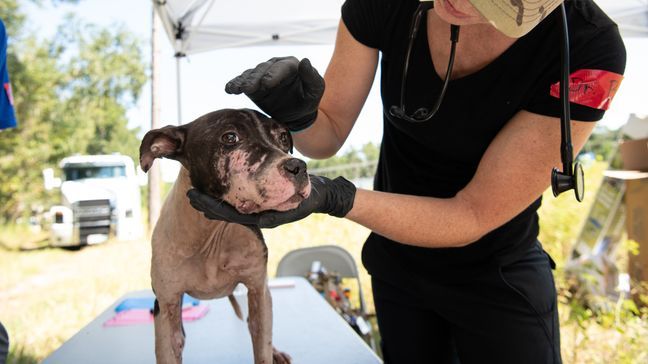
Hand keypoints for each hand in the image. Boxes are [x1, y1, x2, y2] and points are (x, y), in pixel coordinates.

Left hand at [186, 175, 355, 227]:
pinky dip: (226, 195)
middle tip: (189, 194)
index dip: (210, 206)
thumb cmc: (305, 200)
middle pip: (225, 209)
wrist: (319, 195)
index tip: (193, 198)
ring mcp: (258, 208)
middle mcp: (256, 213)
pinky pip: (240, 199)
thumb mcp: (289, 206)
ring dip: (214, 199)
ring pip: (230, 205)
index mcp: (259, 217)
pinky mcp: (261, 203)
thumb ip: (271, 214)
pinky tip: (217, 187)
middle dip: (207, 203)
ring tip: (197, 190)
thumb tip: (254, 219)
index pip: (228, 212)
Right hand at [225, 56, 323, 131]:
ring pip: (250, 76)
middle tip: (248, 89)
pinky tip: (229, 89)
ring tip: (235, 89)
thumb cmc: (309, 99)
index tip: (266, 84)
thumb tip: (305, 61)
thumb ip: (312, 77)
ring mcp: (261, 76)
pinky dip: (235, 85)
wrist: (297, 113)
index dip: (272, 75)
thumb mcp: (316, 90)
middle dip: (254, 79)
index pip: (280, 67)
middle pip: (262, 70)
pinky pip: (242, 83)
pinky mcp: (253, 86)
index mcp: (290, 65)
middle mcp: (274, 67)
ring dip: (242, 82)